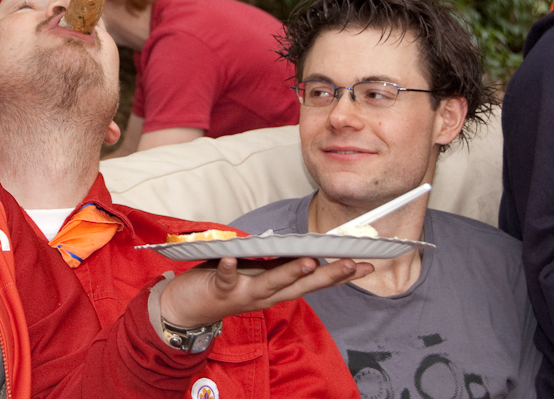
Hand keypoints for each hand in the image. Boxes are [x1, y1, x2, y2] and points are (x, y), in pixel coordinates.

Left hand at [159, 256, 372, 327]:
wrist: (186, 307)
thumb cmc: (224, 283)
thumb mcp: (257, 272)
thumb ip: (276, 263)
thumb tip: (301, 246)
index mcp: (277, 287)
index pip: (314, 281)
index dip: (340, 274)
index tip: (367, 264)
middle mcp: (266, 294)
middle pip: (303, 285)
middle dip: (329, 274)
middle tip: (353, 264)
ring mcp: (244, 293)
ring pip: (271, 283)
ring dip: (290, 273)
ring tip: (309, 261)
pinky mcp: (220, 289)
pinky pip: (225, 278)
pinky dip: (228, 268)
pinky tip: (230, 259)